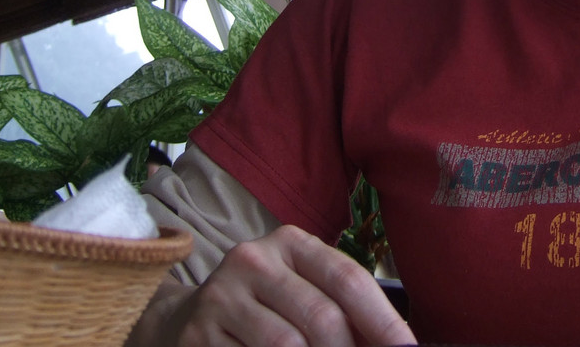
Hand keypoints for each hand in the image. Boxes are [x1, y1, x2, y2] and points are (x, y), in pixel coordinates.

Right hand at [163, 225, 414, 346]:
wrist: (184, 318)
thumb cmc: (264, 307)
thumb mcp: (300, 290)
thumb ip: (342, 309)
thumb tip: (395, 345)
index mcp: (290, 243)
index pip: (348, 279)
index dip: (383, 321)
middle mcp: (254, 260)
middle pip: (321, 318)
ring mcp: (222, 297)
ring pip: (287, 345)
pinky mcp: (198, 335)